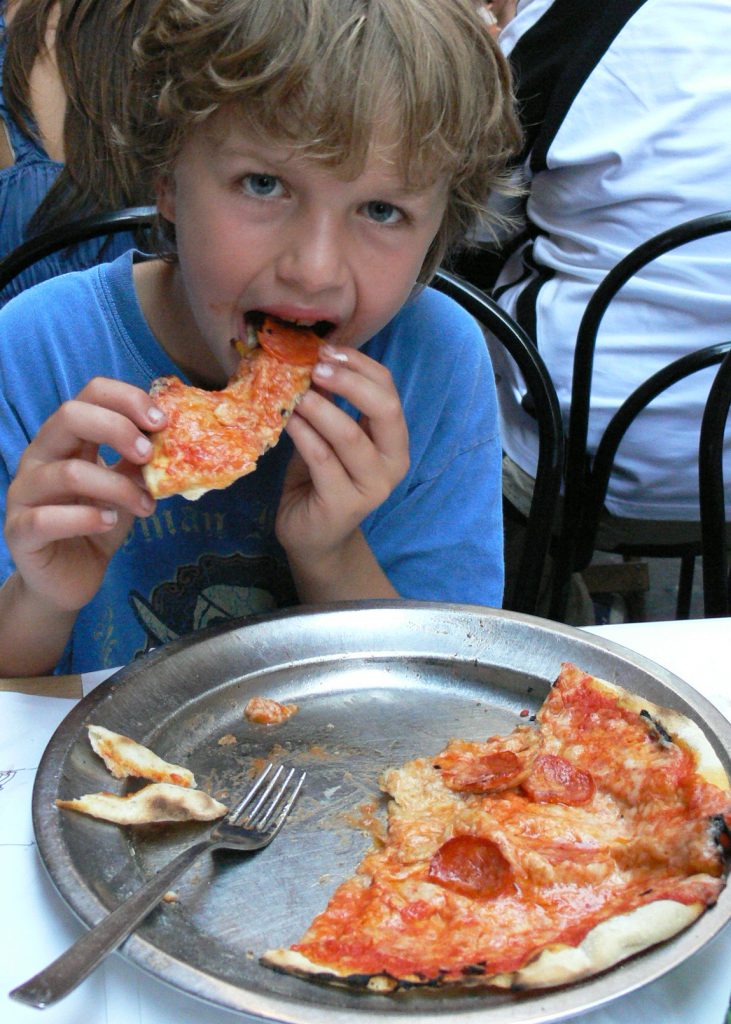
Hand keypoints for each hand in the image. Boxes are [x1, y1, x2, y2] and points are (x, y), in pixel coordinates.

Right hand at [4, 377, 164, 613]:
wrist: (69, 578)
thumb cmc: (98, 525)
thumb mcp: (125, 487)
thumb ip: (139, 462)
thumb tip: (172, 438)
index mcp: (67, 439)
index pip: (90, 393)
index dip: (127, 399)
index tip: (162, 422)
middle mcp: (40, 456)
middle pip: (70, 415)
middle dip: (118, 429)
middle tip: (149, 456)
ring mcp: (24, 492)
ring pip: (68, 472)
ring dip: (117, 488)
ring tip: (145, 506)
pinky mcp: (19, 530)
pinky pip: (48, 518)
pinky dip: (87, 519)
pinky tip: (110, 523)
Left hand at [276, 344, 408, 578]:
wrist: (312, 536)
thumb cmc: (320, 481)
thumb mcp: (328, 436)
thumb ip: (329, 405)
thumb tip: (310, 359)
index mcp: (394, 441)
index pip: (389, 391)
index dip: (360, 366)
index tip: (326, 351)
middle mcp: (392, 463)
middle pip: (384, 408)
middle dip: (349, 381)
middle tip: (315, 367)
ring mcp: (372, 487)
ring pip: (349, 435)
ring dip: (319, 407)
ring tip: (294, 393)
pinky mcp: (344, 504)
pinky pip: (322, 459)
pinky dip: (303, 433)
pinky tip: (287, 419)